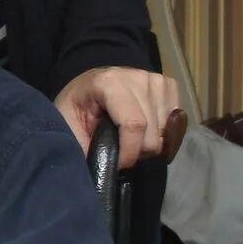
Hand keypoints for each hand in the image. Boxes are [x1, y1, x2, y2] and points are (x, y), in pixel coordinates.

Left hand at [54, 65, 184, 168]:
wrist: (88, 85)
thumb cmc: (77, 104)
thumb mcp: (67, 123)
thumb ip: (82, 143)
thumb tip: (105, 166)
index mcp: (110, 82)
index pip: (134, 125)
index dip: (129, 152)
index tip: (118, 164)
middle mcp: (137, 77)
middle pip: (152, 133)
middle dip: (137, 151)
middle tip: (120, 148)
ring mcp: (155, 79)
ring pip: (165, 131)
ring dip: (149, 141)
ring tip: (128, 135)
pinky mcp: (168, 85)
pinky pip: (174, 121)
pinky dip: (160, 131)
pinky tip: (143, 127)